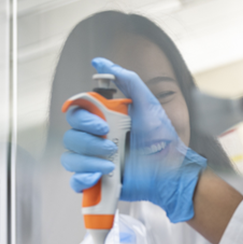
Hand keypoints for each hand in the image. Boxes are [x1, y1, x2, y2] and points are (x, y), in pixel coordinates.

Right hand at [61, 58, 206, 222]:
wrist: (172, 170)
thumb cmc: (163, 139)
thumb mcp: (148, 104)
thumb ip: (127, 81)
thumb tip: (100, 62)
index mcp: (104, 120)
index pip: (76, 112)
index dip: (83, 118)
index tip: (103, 125)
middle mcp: (97, 139)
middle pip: (70, 135)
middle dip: (88, 141)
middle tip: (111, 145)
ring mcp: (96, 160)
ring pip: (70, 157)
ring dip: (87, 161)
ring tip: (111, 165)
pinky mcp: (99, 181)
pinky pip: (75, 181)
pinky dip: (82, 179)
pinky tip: (97, 177)